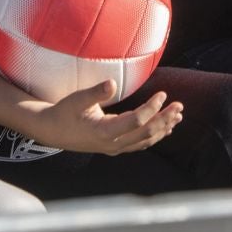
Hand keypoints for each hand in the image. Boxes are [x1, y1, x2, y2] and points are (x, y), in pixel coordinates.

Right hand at [30, 80, 181, 155]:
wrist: (52, 131)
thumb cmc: (64, 112)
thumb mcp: (76, 99)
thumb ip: (95, 92)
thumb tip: (112, 83)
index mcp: (103, 132)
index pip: (136, 121)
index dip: (152, 108)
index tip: (162, 93)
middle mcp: (112, 144)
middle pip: (146, 133)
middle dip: (164, 119)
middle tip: (179, 106)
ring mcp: (114, 148)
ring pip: (145, 141)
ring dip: (163, 128)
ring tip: (177, 116)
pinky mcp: (115, 147)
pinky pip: (139, 144)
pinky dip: (154, 136)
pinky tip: (165, 129)